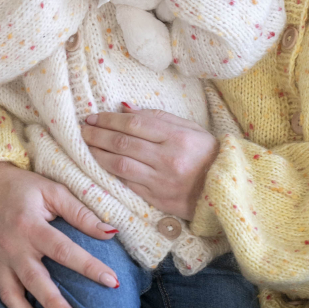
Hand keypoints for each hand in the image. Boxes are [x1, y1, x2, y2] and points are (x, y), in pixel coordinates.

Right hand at [0, 162, 120, 307]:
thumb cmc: (21, 187)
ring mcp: (1, 260)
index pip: (64, 249)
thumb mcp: (52, 191)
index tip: (112, 281)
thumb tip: (111, 231)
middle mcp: (14, 247)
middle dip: (54, 302)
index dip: (88, 266)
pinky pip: (6, 297)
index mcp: (31, 225)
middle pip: (36, 278)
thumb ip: (81, 213)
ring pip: (16, 295)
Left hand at [80, 104, 218, 219]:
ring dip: (98, 155)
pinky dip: (111, 174)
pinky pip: (128, 184)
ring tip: (85, 147)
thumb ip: (157, 117)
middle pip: (123, 143)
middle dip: (98, 135)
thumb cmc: (207, 152)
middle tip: (82, 130)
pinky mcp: (157, 199)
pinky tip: (100, 166)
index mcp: (176, 136)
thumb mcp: (189, 128)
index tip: (93, 117)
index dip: (109, 120)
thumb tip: (124, 108)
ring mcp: (161, 181)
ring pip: (120, 165)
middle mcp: (168, 158)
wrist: (227, 187)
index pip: (134, 124)